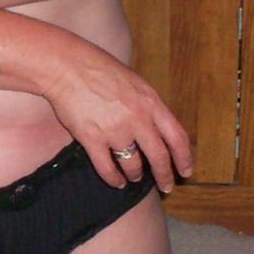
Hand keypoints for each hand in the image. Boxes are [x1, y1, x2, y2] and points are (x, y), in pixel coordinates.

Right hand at [42, 44, 193, 191]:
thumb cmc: (99, 69)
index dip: (184, 158)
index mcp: (151, 103)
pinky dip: (113, 179)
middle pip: (159, 157)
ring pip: (133, 165)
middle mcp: (138, 119)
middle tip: (166, 186)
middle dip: (164, 175)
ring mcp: (115, 130)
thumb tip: (156, 128)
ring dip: (135, 175)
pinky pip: (107, 168)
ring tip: (134, 178)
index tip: (185, 171)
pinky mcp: (92, 139)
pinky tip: (116, 182)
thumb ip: (148, 106)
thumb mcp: (135, 83)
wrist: (67, 67)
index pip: (177, 137)